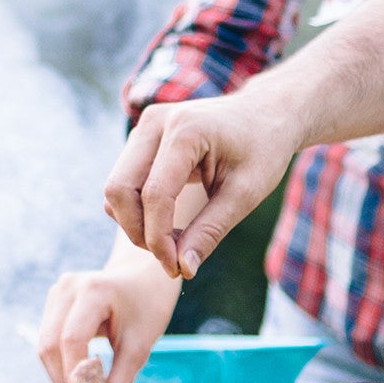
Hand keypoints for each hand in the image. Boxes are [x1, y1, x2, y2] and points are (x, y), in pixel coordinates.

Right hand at [36, 239, 183, 382]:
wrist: (145, 274)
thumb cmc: (148, 306)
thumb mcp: (140, 345)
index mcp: (93, 290)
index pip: (71, 341)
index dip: (74, 379)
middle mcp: (67, 287)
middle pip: (50, 345)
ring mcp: (57, 292)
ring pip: (44, 345)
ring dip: (59, 376)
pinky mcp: (53, 301)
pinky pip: (48, 339)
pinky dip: (60, 364)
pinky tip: (77, 382)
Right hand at [103, 90, 304, 278]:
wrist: (266, 113)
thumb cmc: (263, 149)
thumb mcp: (245, 194)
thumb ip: (210, 231)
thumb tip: (183, 269)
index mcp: (186, 131)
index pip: (155, 195)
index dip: (159, 239)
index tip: (176, 270)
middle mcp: (156, 123)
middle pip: (119, 190)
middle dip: (139, 232)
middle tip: (171, 258)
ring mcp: (146, 126)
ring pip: (116, 188)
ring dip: (136, 223)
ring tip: (174, 241)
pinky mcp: (143, 137)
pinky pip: (124, 182)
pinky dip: (138, 210)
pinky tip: (169, 224)